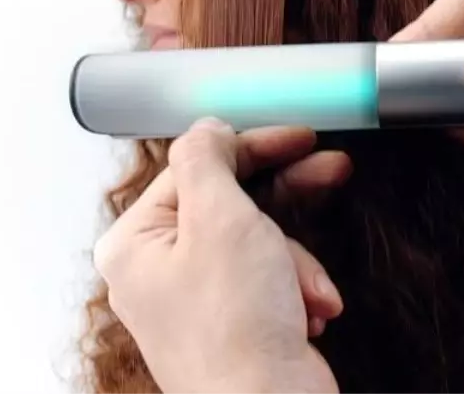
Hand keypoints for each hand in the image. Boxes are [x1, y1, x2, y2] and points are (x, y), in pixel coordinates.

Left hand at [94, 119, 349, 393]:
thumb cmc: (235, 333)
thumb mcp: (220, 219)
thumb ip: (208, 161)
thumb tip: (206, 130)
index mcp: (135, 243)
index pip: (194, 168)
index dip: (251, 147)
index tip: (295, 136)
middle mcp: (159, 272)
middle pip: (229, 204)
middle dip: (285, 201)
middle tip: (328, 169)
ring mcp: (196, 301)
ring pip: (260, 243)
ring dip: (296, 262)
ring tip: (306, 291)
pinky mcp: (234, 325)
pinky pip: (272, 281)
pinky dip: (298, 291)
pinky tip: (309, 311)